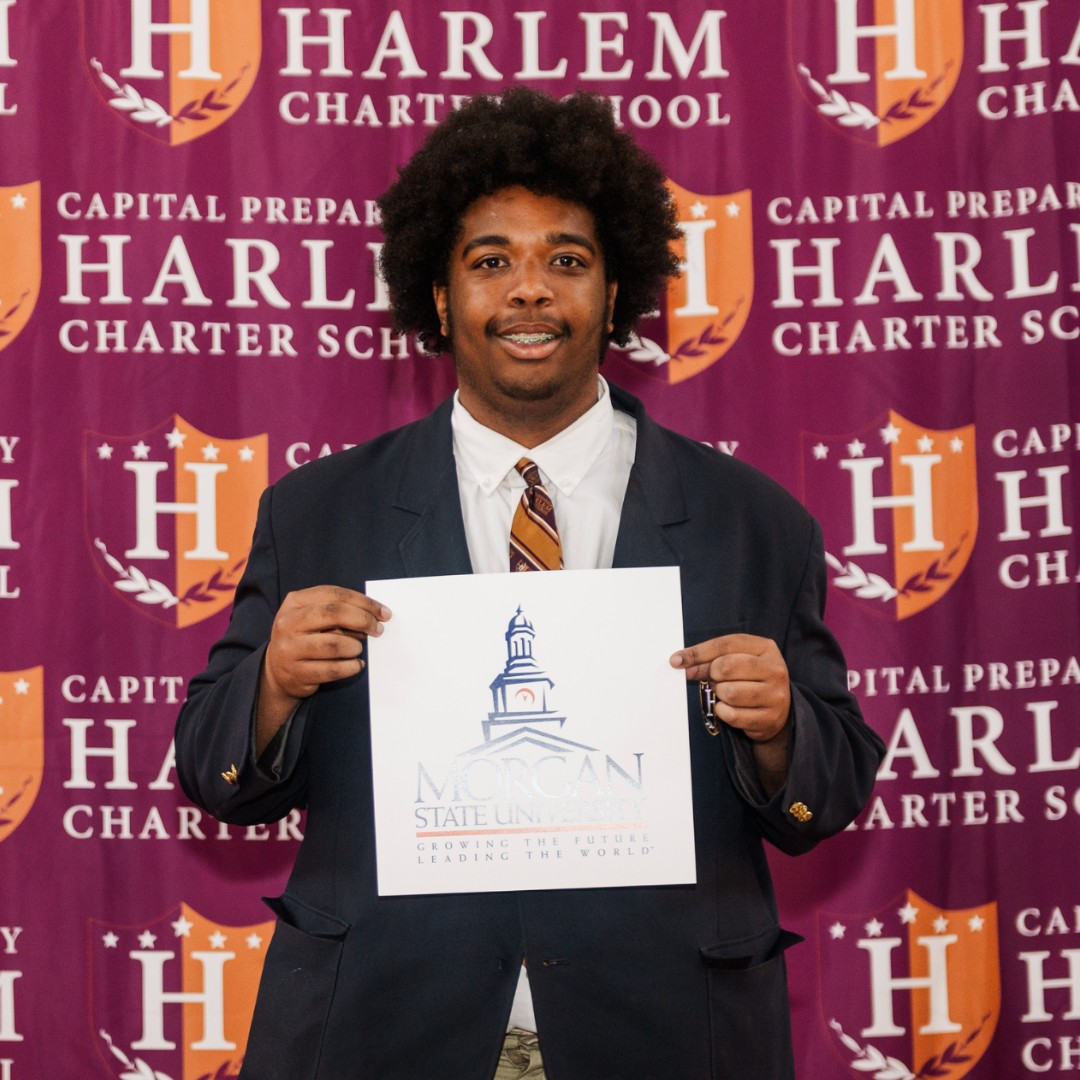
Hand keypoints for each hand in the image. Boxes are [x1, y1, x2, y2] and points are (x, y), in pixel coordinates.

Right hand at [257, 586, 390, 752]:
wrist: (277, 671)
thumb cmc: (304, 637)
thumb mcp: (312, 616)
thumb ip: (336, 610)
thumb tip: (374, 614)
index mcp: (294, 602)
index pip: (334, 594)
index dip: (363, 602)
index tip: (383, 612)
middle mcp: (288, 623)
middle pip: (334, 614)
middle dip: (363, 620)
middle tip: (378, 629)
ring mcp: (290, 649)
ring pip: (335, 644)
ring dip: (355, 646)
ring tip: (358, 648)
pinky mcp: (297, 673)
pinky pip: (334, 669)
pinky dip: (352, 667)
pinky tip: (356, 664)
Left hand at [670, 633, 790, 743]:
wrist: (778, 711)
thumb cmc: (751, 680)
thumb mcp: (736, 661)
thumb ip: (709, 659)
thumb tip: (680, 662)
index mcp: (766, 648)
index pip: (726, 644)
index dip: (698, 652)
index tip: (677, 660)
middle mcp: (775, 669)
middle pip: (726, 667)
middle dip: (712, 675)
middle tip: (714, 680)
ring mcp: (775, 695)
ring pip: (729, 692)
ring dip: (719, 694)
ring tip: (725, 693)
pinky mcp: (770, 718)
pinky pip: (732, 715)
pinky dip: (723, 712)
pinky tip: (730, 709)